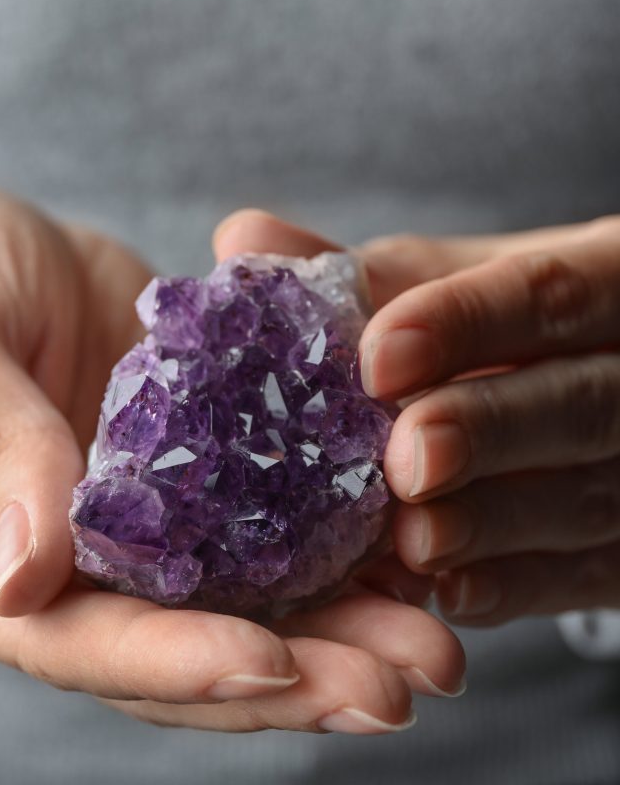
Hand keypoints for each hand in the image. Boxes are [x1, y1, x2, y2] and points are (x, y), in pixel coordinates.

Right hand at [0, 182, 463, 733]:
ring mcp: (140, 524)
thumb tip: (26, 576)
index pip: (73, 642)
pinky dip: (341, 552)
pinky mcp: (194, 474)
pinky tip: (412, 557)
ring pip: (243, 605)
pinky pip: (269, 525)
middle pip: (180, 653)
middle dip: (291, 679)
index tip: (267, 665)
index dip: (169, 663)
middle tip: (401, 689)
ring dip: (341, 635)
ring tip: (435, 648)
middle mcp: (72, 565)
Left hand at [332, 215, 619, 624]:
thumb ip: (363, 274)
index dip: (466, 324)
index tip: (379, 358)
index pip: (547, 293)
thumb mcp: (454, 284)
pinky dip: (514, 585)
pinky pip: (579, 575)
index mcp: (604, 281)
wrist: (595, 380)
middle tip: (405, 461)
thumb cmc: (503, 325)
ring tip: (415, 542)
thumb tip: (244, 238)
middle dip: (488, 431)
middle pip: (578, 403)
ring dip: (494, 524)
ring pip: (585, 499)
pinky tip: (449, 590)